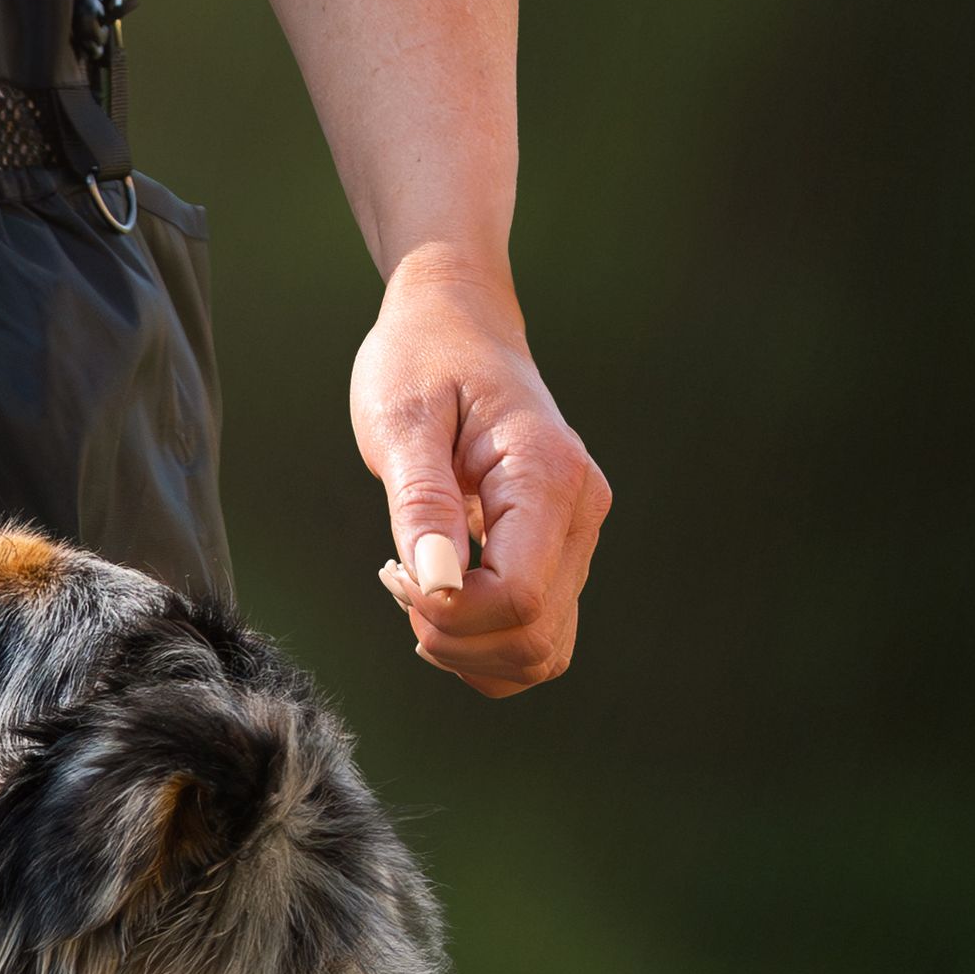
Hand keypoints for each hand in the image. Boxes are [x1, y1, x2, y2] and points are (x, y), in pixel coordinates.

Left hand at [347, 241, 608, 694]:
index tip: (394, 570)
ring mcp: (576, 536)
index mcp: (548, 476)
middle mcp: (580, 512)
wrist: (455, 322)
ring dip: (466, 648)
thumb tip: (436, 585)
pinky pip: (534, 634)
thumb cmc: (422, 359)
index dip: (447, 614)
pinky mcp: (558, 551)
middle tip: (398, 577)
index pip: (518, 599)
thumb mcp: (402, 421)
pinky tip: (440, 597)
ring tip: (418, 584)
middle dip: (452, 637)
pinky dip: (481, 642)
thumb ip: (420, 504)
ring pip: (540, 651)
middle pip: (534, 638)